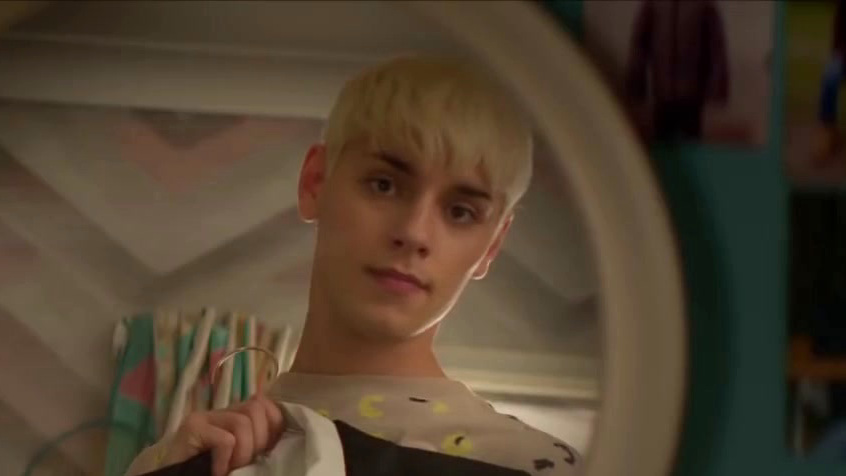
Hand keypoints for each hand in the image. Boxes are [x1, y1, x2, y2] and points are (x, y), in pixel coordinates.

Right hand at [160, 394, 284, 475]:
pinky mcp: (191, 429)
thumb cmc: (206, 468)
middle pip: (257, 409)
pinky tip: (217, 471)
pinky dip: (225, 460)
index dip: (275, 425)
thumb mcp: (238, 455)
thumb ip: (254, 440)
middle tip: (245, 463)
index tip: (268, 450)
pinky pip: (225, 440)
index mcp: (235, 414)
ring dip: (243, 453)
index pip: (266, 404)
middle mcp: (220, 410)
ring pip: (242, 423)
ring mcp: (204, 417)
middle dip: (259, 441)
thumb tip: (279, 437)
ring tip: (230, 468)